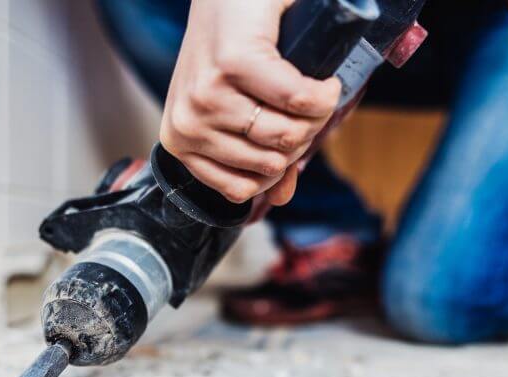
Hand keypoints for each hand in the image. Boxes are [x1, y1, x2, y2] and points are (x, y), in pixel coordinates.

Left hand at [160, 0, 341, 205]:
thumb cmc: (235, 48)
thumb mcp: (239, 111)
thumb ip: (258, 158)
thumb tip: (282, 198)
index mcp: (182, 142)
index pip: (242, 190)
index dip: (279, 168)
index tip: (289, 134)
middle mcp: (188, 123)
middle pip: (271, 164)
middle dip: (302, 138)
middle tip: (308, 107)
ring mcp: (207, 95)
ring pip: (287, 135)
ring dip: (317, 115)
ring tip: (315, 91)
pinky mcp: (233, 64)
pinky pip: (298, 101)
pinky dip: (324, 93)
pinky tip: (325, 82)